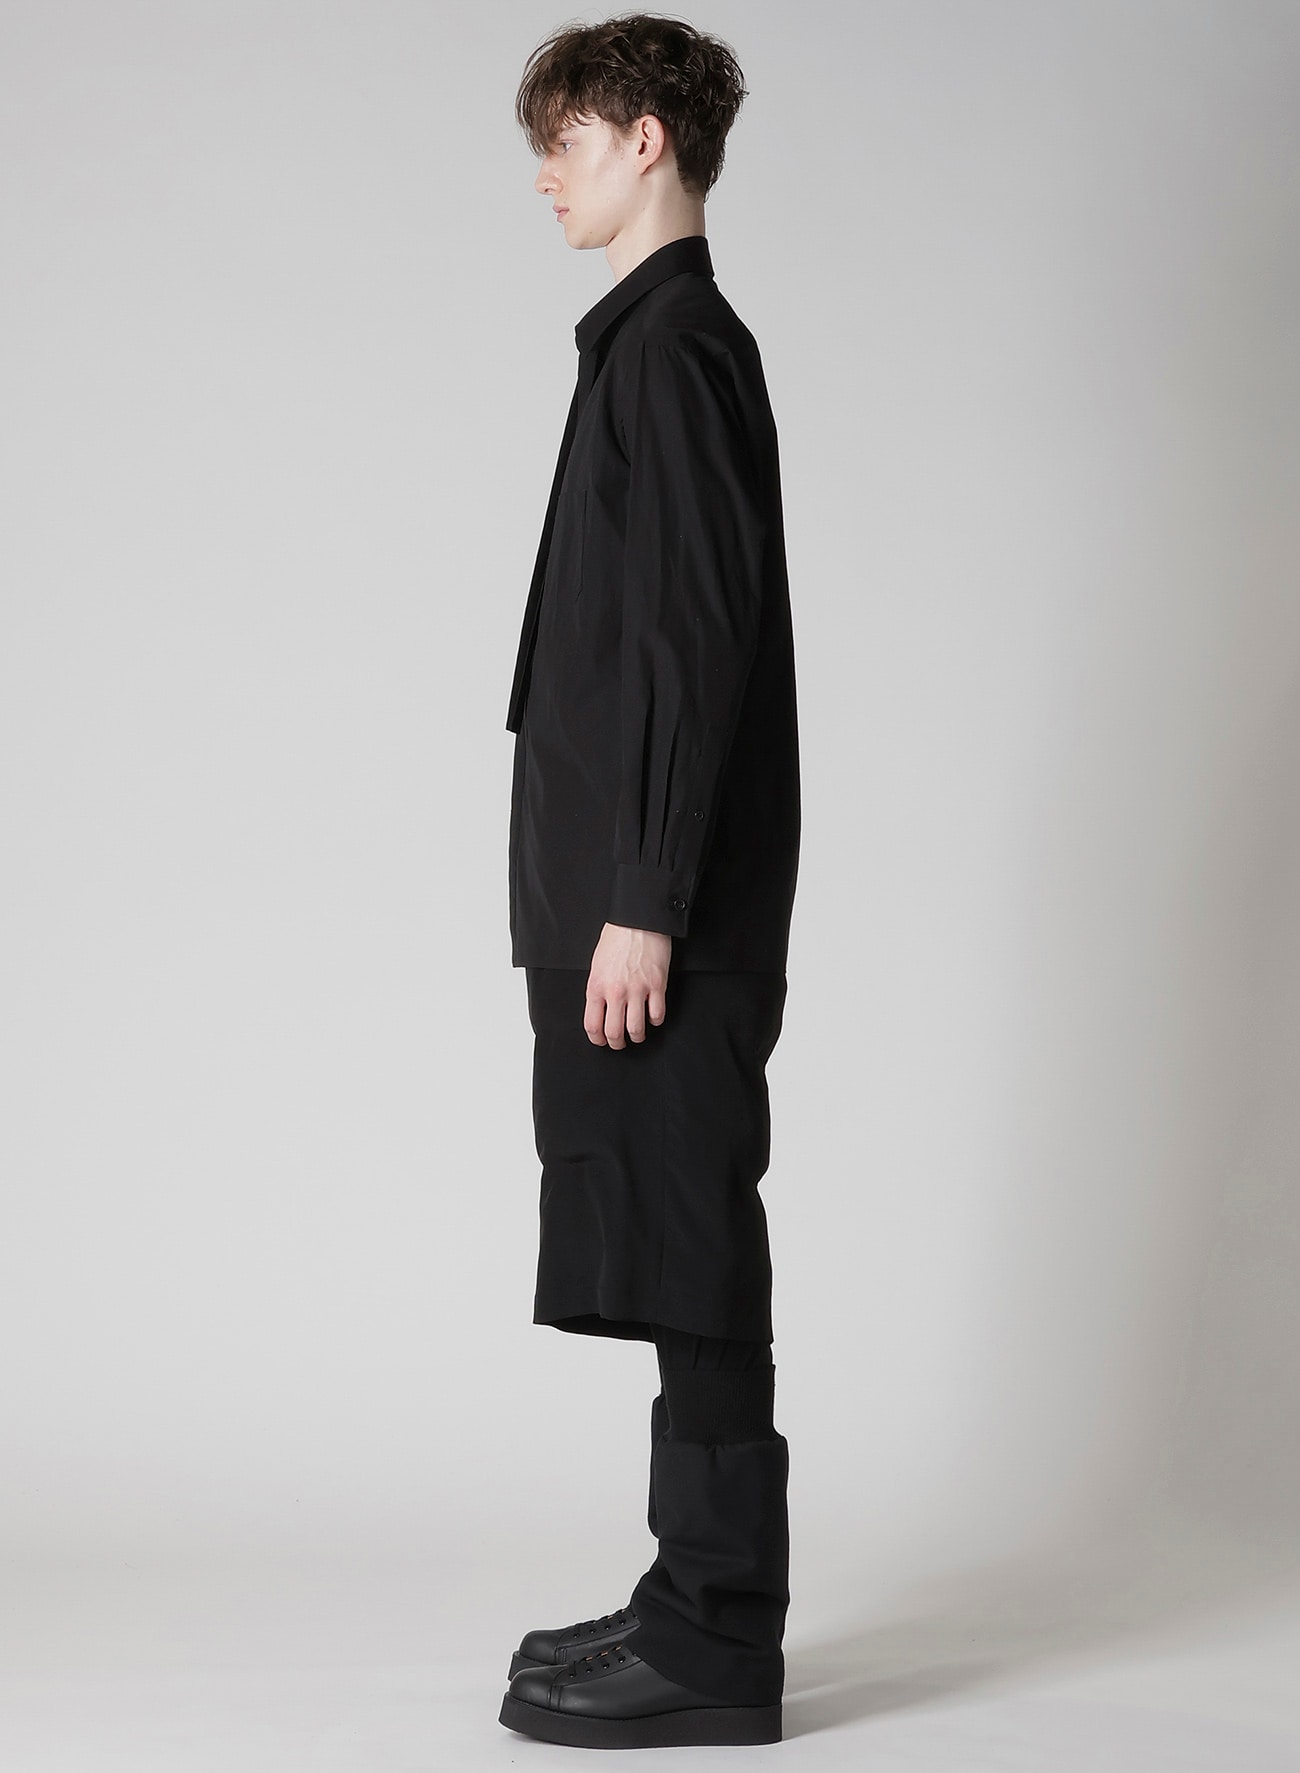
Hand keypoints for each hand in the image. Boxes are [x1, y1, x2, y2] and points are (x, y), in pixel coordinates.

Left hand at [585, 922, 670, 1047]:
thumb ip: (598, 989)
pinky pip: (657, 1015)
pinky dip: (656, 1021)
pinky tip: (653, 1016)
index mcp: (596, 987)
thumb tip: (601, 1010)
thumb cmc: (616, 939)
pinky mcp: (657, 986)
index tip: (602, 1041)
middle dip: (617, 1044)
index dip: (597, 1039)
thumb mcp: (597, 965)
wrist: (637, 921)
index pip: (592, 1025)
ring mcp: (637, 990)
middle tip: (620, 1043)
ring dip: (637, 1036)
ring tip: (638, 1034)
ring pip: (636, 1029)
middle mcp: (615, 992)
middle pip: (614, 1033)